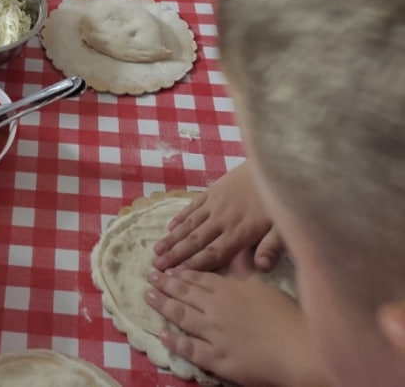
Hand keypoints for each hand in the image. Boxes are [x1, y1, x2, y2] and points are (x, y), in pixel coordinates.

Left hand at [146, 257, 320, 386]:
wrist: (298, 350)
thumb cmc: (286, 316)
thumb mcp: (264, 286)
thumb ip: (245, 269)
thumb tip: (238, 250)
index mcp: (229, 288)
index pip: (199, 277)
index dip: (181, 272)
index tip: (168, 267)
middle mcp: (216, 307)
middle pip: (185, 293)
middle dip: (165, 284)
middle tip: (150, 276)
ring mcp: (213, 333)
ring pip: (181, 316)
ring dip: (163, 305)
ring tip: (148, 297)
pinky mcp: (216, 358)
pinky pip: (189, 348)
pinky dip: (174, 341)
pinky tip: (163, 335)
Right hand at [154, 164, 272, 271]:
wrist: (272, 164)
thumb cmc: (280, 200)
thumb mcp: (283, 227)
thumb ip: (271, 247)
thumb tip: (260, 268)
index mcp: (240, 232)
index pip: (214, 253)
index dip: (195, 265)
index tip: (176, 275)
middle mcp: (223, 219)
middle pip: (195, 240)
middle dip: (175, 255)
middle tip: (156, 266)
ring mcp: (215, 203)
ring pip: (190, 224)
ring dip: (172, 238)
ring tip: (156, 249)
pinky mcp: (212, 190)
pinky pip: (193, 206)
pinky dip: (180, 217)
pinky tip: (170, 226)